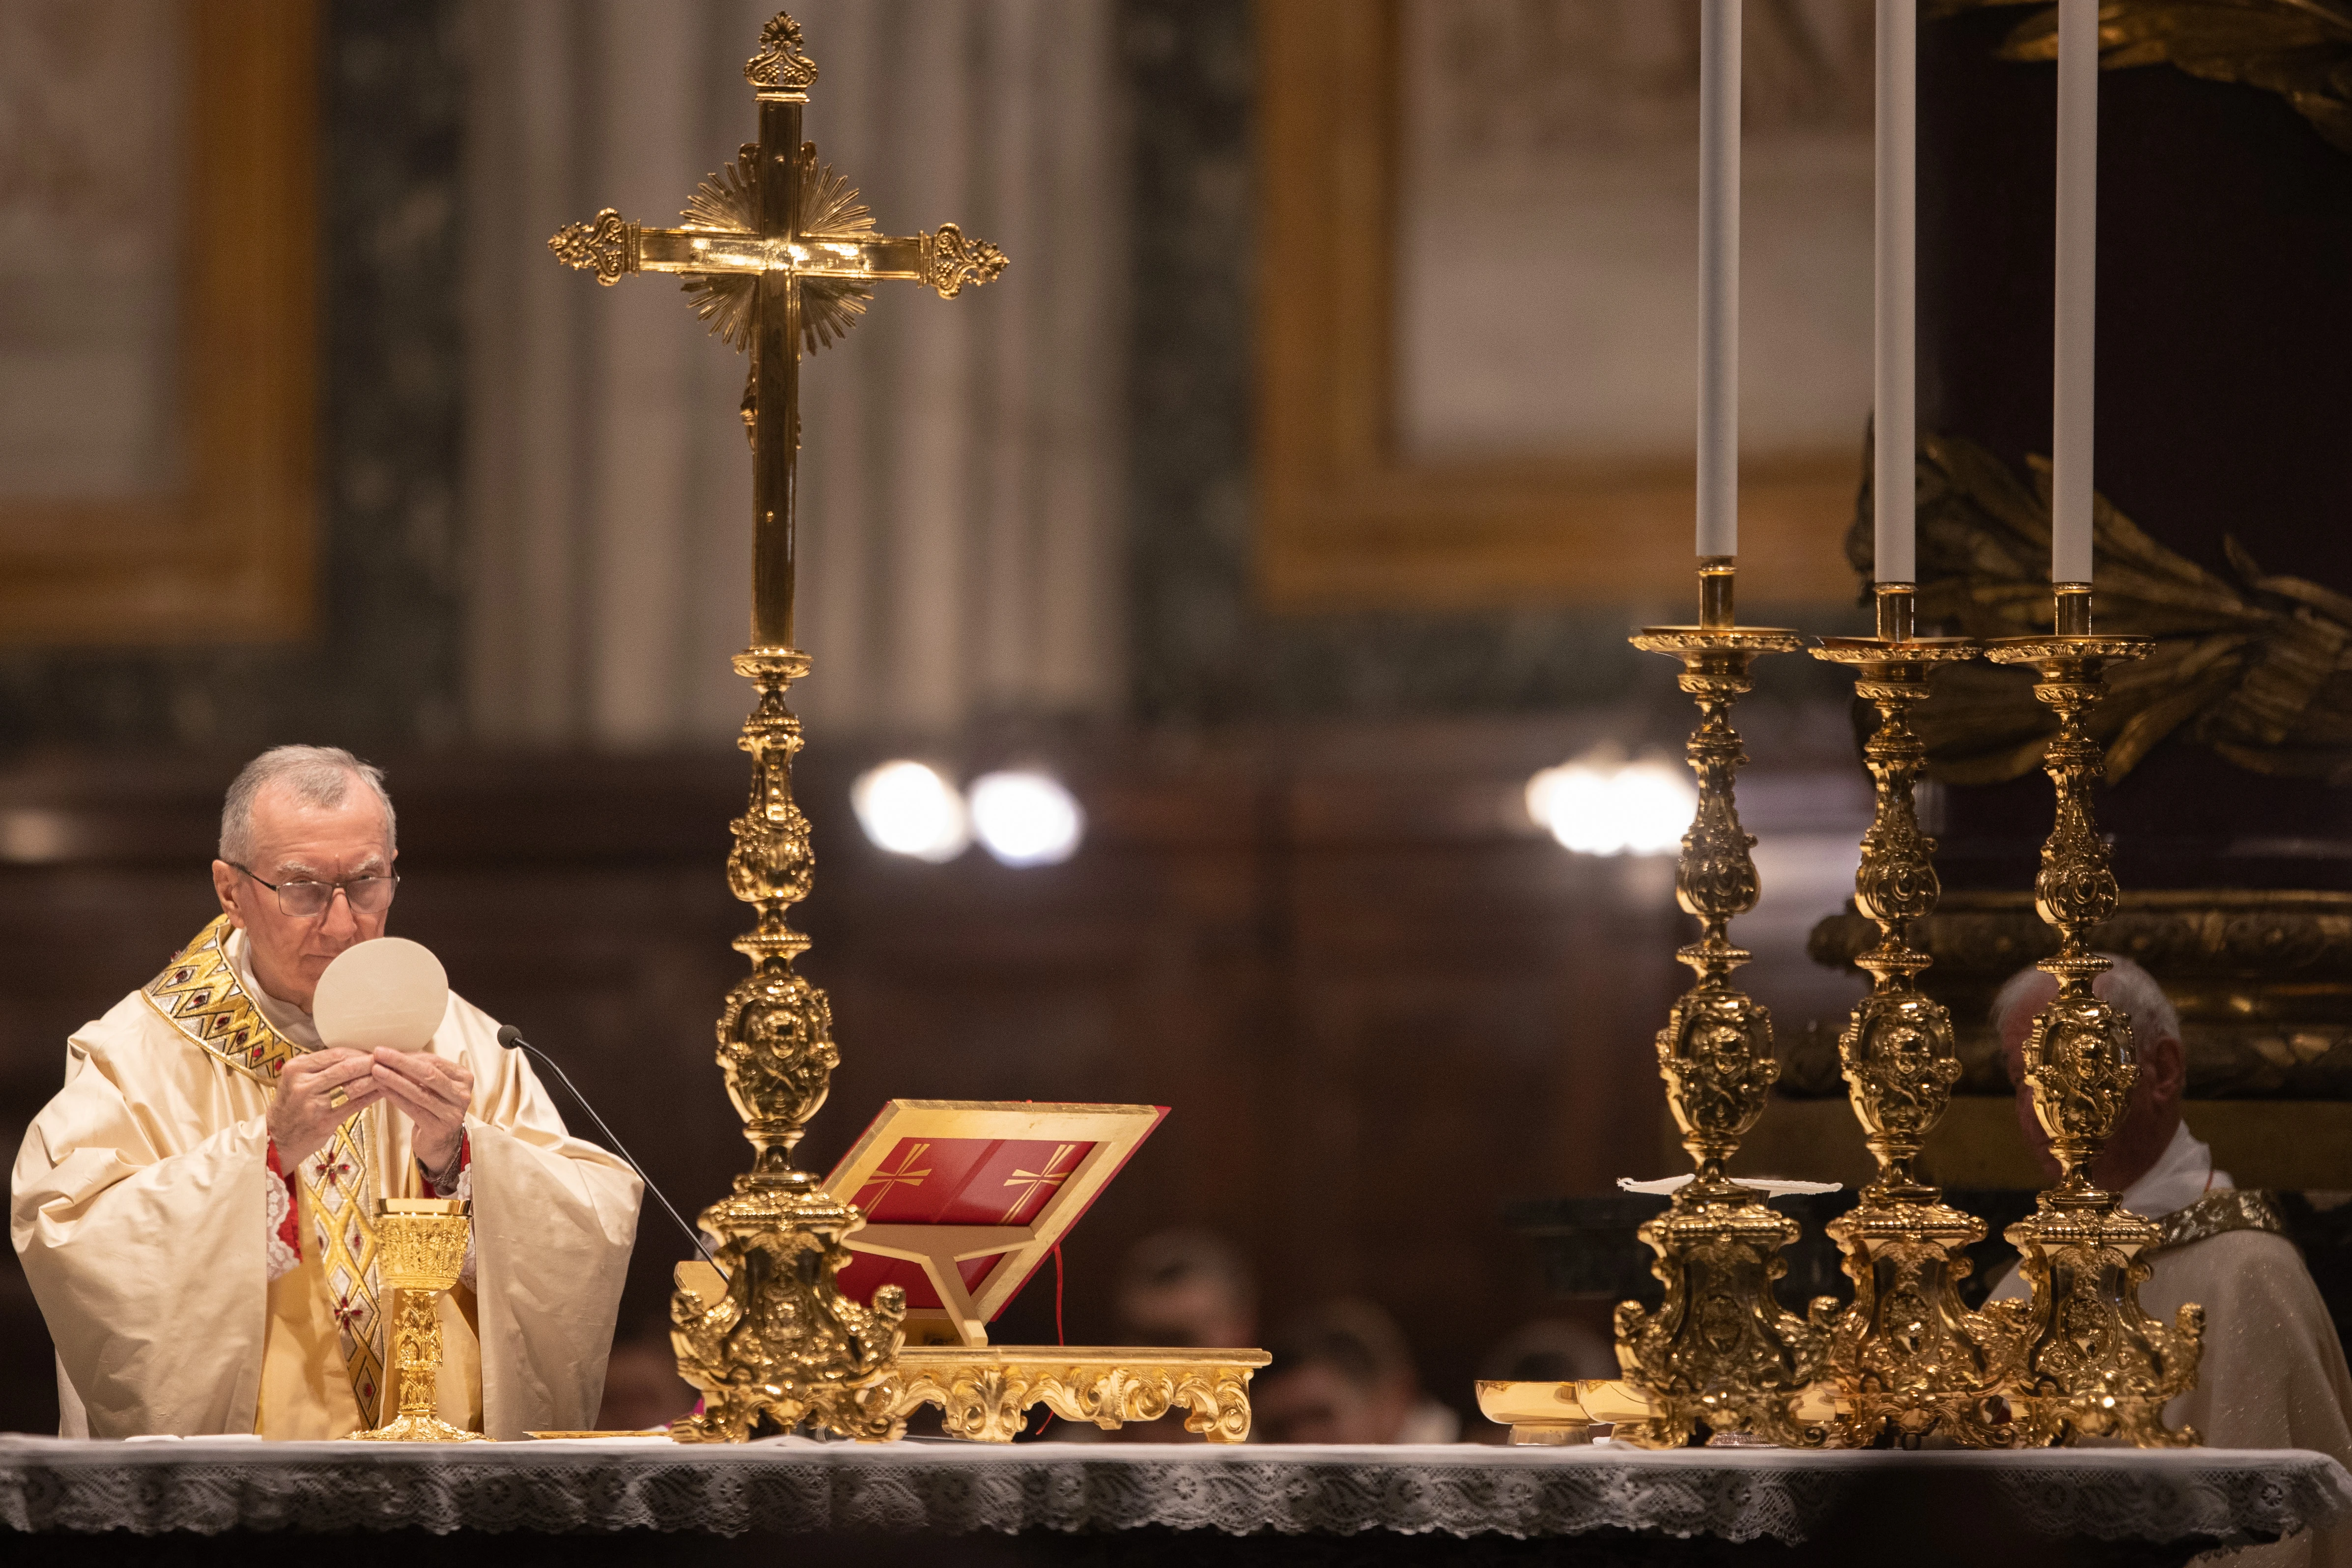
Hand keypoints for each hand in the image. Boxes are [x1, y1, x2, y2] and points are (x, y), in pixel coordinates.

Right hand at [268, 1049, 382, 1165]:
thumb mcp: (297, 1080)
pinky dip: (371, 1096)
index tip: (375, 1052)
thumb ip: (320, 1068)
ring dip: (376, 1079)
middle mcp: (303, 1084)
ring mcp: (314, 1104)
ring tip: (392, 1074)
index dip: (359, 1052)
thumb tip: (357, 1055)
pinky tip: (383, 1091)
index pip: (336, 1054)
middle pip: (347, 1067)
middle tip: (391, 1060)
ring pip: (354, 1086)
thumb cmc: (291, 1107)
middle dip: (372, 1063)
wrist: (277, 1139)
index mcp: (296, 1068)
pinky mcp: (324, 1121)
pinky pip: (355, 1105)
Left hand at [370, 1049, 474, 1175]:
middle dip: (401, 1062)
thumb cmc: (434, 1108)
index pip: (434, 1061)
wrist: (440, 1142)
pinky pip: (413, 1109)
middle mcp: (462, 1094)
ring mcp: (453, 1112)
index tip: (385, 1050)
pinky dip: (396, 1097)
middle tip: (379, 1053)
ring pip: (419, 1092)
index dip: (409, 1056)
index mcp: (464, 1078)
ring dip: (394, 1079)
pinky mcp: (439, 1128)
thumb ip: (422, 1071)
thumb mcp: (434, 1087)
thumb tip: (393, 1053)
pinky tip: (382, 1089)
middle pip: (428, 1074)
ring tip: (376, 1070)